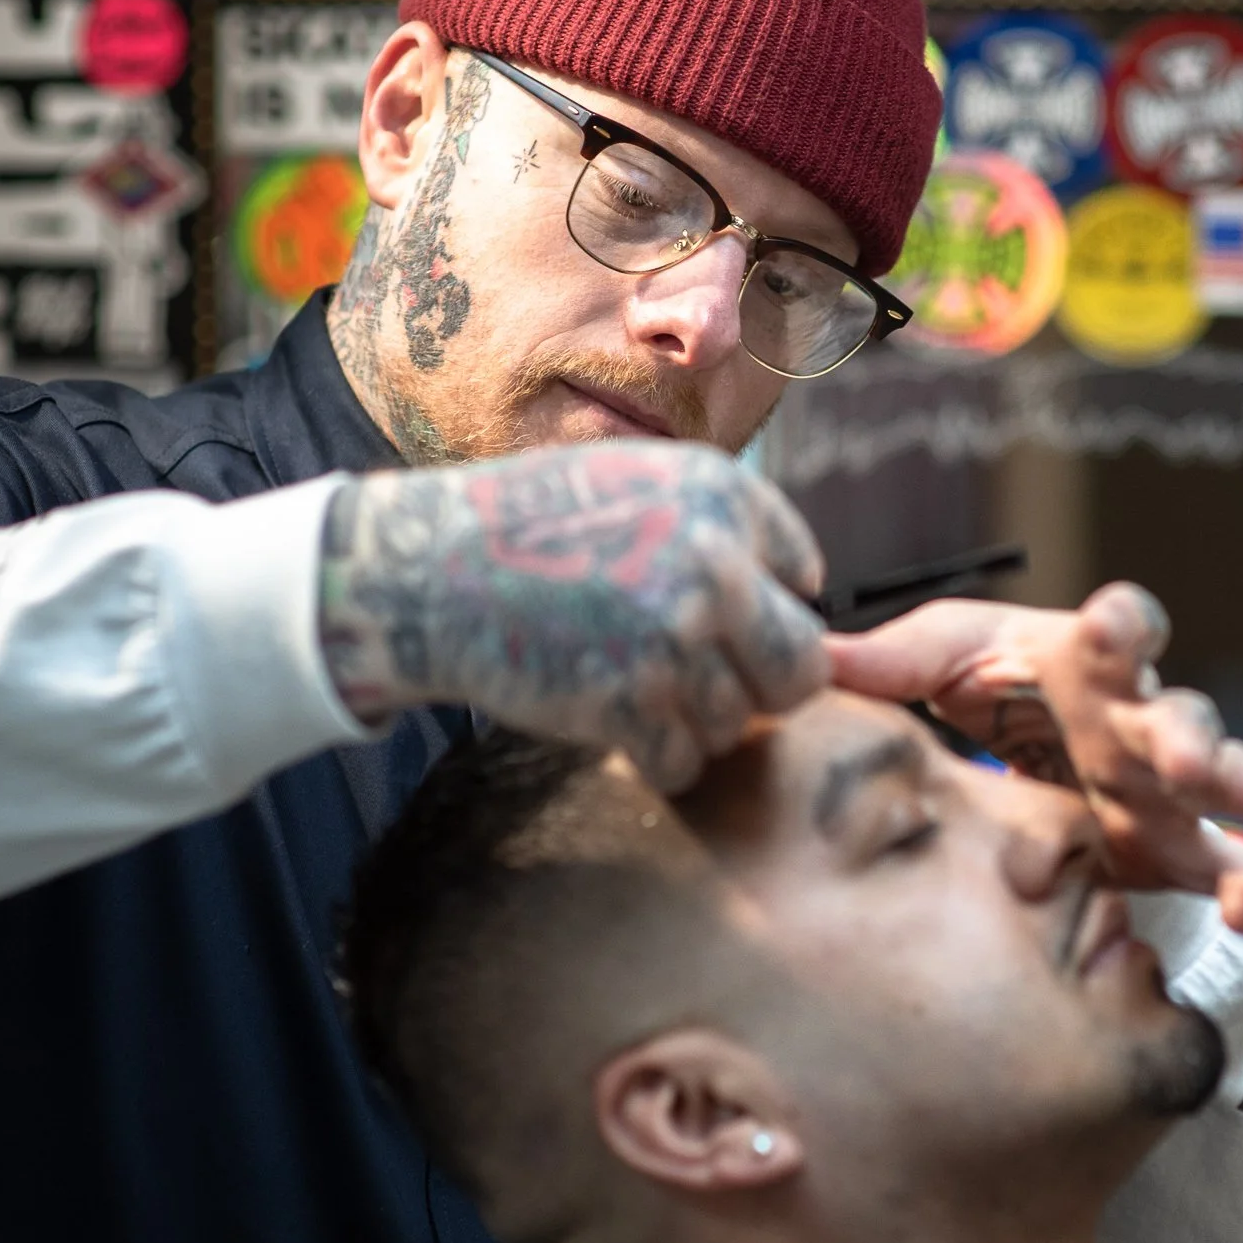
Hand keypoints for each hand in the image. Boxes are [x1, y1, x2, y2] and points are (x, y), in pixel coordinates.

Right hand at [318, 443, 827, 790]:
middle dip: (762, 685)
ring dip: (694, 722)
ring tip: (632, 682)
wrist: (434, 570)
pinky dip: (653, 757)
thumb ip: (732, 522)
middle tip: (703, 678)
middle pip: (802, 669)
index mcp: (723, 496)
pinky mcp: (628, 703)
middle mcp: (713, 561)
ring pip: (739, 723)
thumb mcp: (642, 479)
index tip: (710, 614)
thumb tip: (809, 588)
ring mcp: (673, 637)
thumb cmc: (538, 528)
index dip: (763, 609)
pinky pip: (683, 763)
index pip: (803, 579)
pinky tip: (612, 717)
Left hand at [827, 581, 1242, 927]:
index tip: (1112, 626)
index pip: (1119, 630)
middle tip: (1177, 753)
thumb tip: (810, 655)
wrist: (1027, 763)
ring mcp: (1165, 786)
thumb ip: (889, 660)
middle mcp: (1137, 718)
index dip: (1122, 625)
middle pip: (1175, 712)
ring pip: (1214, 781)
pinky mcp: (1173, 847)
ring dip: (1232, 789)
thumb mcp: (943, 665)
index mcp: (1088, 662)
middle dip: (1184, 731)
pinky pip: (1221, 864)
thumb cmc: (994, 693)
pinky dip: (1242, 886)